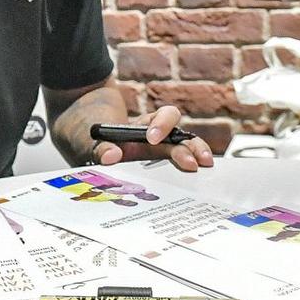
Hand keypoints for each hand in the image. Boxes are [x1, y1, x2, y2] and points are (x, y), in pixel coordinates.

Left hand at [90, 104, 216, 171]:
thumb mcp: (94, 143)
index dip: (161, 124)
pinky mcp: (165, 170)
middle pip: (182, 136)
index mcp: (146, 126)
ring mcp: (165, 155)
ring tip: (206, 167)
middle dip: (188, 148)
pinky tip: (200, 183)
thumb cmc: (98, 142)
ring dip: (198, 156)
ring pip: (188, 151)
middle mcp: (161, 138)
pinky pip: (182, 169)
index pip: (163, 116)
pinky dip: (193, 174)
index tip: (152, 138)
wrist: (97, 149)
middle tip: (191, 164)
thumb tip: (111, 157)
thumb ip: (101, 148)